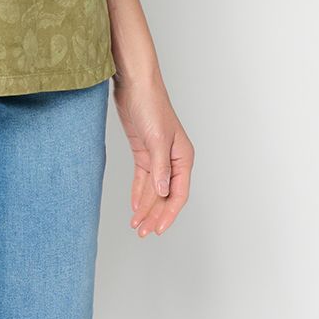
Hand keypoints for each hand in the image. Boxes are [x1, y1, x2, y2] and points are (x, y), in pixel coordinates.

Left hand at [114, 75, 191, 236]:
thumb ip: (160, 167)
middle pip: (166, 195)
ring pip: (154, 190)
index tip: (158, 229)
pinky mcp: (144, 152)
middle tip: (143, 233)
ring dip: (146, 208)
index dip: (169, 214)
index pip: (179, 193)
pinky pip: (143, 179)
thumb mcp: (156, 139)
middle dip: (155, 215)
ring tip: (137, 225)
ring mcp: (158, 157)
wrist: (135, 85)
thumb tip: (163, 191)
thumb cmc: (151, 105)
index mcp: (183, 157)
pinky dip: (139, 194)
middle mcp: (173, 160)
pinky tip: (135, 207)